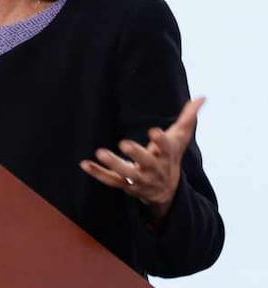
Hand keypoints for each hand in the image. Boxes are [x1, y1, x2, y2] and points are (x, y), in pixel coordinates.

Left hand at [79, 97, 204, 222]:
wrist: (167, 190)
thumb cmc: (170, 157)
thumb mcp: (179, 138)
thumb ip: (188, 118)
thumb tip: (203, 96)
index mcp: (167, 156)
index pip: (167, 148)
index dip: (161, 140)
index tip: (154, 131)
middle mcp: (154, 169)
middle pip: (147, 163)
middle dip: (137, 154)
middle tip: (124, 143)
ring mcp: (139, 179)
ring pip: (127, 174)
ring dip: (113, 164)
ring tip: (100, 152)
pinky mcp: (126, 185)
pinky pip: (111, 180)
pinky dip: (98, 173)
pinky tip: (84, 164)